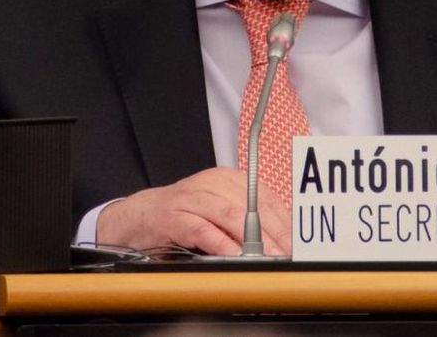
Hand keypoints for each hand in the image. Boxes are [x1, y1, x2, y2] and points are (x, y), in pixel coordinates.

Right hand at [96, 167, 291, 255]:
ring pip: (228, 214)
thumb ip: (245, 217)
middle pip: (251, 206)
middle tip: (285, 254)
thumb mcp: (218, 209)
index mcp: (227, 179)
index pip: (264, 196)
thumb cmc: (184, 215)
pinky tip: (232, 253)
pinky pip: (201, 228)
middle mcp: (211, 183)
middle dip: (272, 232)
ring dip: (250, 238)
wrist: (141, 215)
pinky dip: (219, 242)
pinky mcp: (173, 216)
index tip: (295, 242)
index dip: (282, 221)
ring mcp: (191, 198)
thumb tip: (280, 239)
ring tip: (266, 256)